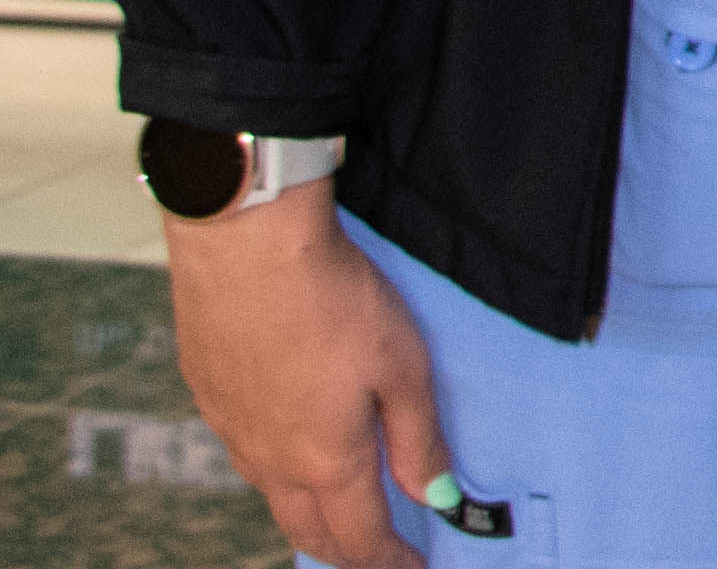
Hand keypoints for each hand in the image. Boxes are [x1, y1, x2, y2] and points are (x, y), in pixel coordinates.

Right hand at [163, 187, 445, 568]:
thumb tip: (437, 496)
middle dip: (347, 551)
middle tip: (378, 552)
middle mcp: (271, 461)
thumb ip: (417, 438)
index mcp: (325, 461)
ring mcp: (232, 431)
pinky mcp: (209, 397)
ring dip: (308, 513)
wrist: (245, 250)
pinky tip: (292, 447)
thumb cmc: (335, 301)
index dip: (390, 560)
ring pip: (273, 496)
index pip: (359, 537)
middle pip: (309, 531)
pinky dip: (276, 470)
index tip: (414, 567)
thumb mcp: (403, 368)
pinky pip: (246, 453)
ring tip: (339, 509)